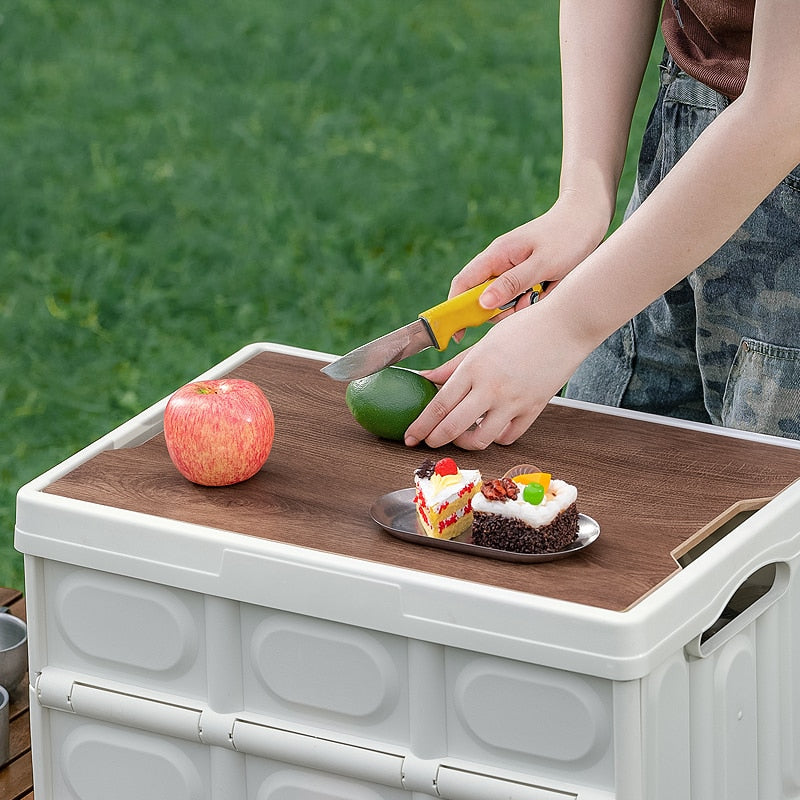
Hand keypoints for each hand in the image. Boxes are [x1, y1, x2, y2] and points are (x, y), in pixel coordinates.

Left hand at [404, 300, 583, 449]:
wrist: (567, 325)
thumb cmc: (525, 328)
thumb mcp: (483, 343)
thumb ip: (453, 366)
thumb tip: (426, 379)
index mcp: (474, 367)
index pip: (438, 405)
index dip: (421, 425)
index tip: (410, 436)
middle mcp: (491, 387)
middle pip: (452, 427)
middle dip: (434, 439)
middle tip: (427, 442)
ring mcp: (513, 401)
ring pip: (480, 439)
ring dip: (465, 442)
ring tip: (460, 435)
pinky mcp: (534, 409)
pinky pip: (509, 436)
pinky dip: (496, 437)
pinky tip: (490, 428)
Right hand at [453, 193, 609, 311]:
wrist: (589, 217)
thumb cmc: (568, 236)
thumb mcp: (542, 264)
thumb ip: (511, 283)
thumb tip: (483, 304)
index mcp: (496, 255)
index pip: (463, 284)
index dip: (455, 309)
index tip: (457, 333)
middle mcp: (499, 262)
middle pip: (482, 297)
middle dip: (500, 310)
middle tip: (525, 305)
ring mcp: (511, 268)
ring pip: (503, 301)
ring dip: (519, 306)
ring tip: (543, 291)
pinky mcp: (525, 274)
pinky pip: (520, 297)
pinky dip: (531, 300)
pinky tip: (547, 289)